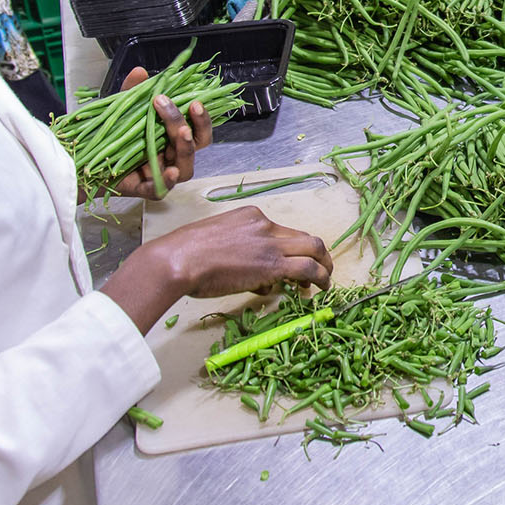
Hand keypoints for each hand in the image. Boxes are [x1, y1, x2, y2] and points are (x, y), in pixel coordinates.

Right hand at [102, 205, 331, 331]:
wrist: (178, 259)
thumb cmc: (184, 255)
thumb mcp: (216, 245)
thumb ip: (239, 256)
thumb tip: (258, 282)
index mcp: (249, 216)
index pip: (282, 231)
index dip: (292, 249)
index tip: (292, 264)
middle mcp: (264, 224)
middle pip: (303, 237)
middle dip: (318, 253)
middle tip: (322, 269)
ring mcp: (270, 243)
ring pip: (313, 249)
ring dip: (324, 266)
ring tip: (326, 281)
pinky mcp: (273, 264)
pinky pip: (307, 268)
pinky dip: (319, 277)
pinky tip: (321, 288)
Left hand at [109, 65, 214, 199]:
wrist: (87, 162)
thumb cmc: (112, 137)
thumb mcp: (123, 111)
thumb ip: (133, 92)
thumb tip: (140, 72)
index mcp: (171, 138)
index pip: (197, 130)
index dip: (201, 118)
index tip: (196, 102)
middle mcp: (171, 156)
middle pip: (194, 145)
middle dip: (191, 125)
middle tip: (169, 105)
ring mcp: (161, 174)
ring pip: (185, 167)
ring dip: (185, 148)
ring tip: (181, 132)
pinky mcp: (146, 189)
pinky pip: (161, 189)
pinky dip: (167, 180)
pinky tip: (169, 171)